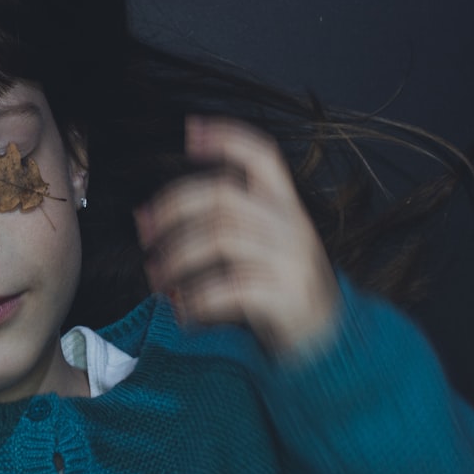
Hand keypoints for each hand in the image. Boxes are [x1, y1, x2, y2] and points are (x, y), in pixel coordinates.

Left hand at [134, 116, 339, 353]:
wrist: (329, 342)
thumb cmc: (279, 287)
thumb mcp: (266, 243)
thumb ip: (226, 222)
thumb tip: (149, 216)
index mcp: (286, 205)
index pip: (262, 155)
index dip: (227, 137)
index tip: (189, 131)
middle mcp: (292, 225)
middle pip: (224, 196)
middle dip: (174, 208)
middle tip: (144, 230)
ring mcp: (292, 260)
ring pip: (221, 239)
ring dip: (177, 257)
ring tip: (156, 277)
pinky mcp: (287, 298)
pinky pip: (230, 289)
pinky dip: (197, 298)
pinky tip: (182, 308)